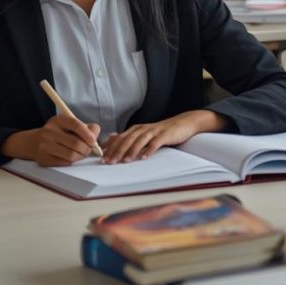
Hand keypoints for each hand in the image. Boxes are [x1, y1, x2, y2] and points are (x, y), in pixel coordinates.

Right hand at [0, 116, 101, 166]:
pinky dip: (72, 161)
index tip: (94, 141)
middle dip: (87, 148)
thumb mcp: (68, 125)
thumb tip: (96, 135)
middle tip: (89, 150)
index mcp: (57, 120)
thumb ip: (84, 127)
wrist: (33, 142)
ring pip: (71, 155)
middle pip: (75, 143)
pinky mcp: (44, 159)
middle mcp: (49, 132)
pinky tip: (71, 157)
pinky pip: (64, 162)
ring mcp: (44, 146)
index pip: (75, 125)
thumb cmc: (57, 133)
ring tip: (82, 154)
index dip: (87, 134)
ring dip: (81, 156)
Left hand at [101, 110, 226, 162]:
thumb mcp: (144, 133)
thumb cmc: (162, 131)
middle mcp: (144, 129)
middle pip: (128, 139)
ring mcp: (155, 131)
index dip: (111, 147)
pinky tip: (144, 157)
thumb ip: (129, 136)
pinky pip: (156, 142)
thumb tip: (111, 139)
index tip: (102, 158)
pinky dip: (150, 149)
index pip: (120, 137)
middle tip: (110, 162)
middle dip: (118, 150)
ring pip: (140, 140)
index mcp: (137, 129)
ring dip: (131, 150)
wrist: (183, 123)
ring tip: (124, 161)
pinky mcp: (166, 135)